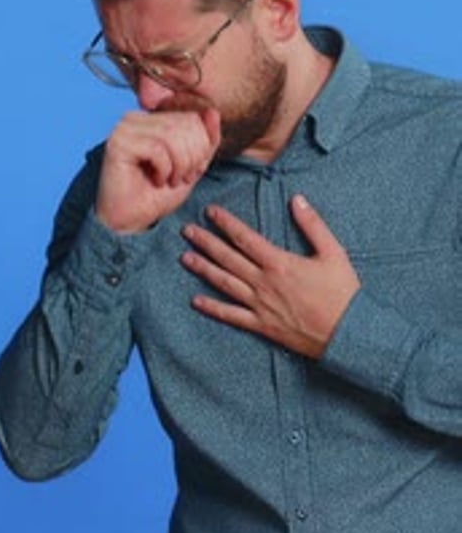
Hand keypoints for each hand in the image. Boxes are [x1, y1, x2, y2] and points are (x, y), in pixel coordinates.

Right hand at [96, 108, 220, 232]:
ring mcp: (124, 128)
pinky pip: (157, 148)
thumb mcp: (193, 165)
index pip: (192, 118)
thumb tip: (213, 112)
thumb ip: (206, 140)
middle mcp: (136, 117)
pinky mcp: (118, 143)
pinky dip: (165, 169)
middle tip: (183, 178)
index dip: (202, 146)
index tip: (193, 170)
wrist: (131, 220)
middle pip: (184, 124)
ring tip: (172, 180)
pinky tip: (157, 181)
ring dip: (180, 164)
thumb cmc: (158, 194)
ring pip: (172, 135)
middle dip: (193, 156)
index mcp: (152, 118)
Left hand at [181, 195, 360, 357]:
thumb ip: (313, 224)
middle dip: (206, 242)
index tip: (210, 211)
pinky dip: (213, 308)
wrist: (347, 333)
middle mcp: (264, 283)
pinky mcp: (262, 325)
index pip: (245, 238)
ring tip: (185, 257)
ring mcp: (260, 305)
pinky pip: (232, 315)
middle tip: (187, 230)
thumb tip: (297, 199)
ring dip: (204, 269)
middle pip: (228, 258)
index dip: (225, 223)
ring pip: (225, 283)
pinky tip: (196, 301)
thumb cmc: (342, 292)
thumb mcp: (333, 252)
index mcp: (279, 263)